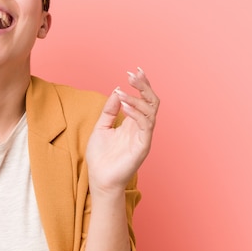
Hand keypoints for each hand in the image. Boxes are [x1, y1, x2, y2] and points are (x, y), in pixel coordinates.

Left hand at [85, 67, 159, 194]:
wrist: (99, 179)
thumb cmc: (101, 156)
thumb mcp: (101, 127)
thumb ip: (109, 110)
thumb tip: (115, 90)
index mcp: (133, 123)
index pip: (144, 99)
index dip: (142, 85)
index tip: (134, 71)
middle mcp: (141, 128)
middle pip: (152, 102)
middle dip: (144, 87)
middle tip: (132, 76)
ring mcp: (144, 137)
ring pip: (151, 112)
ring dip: (136, 99)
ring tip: (122, 91)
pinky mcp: (143, 147)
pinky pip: (145, 126)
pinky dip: (136, 113)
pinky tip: (124, 106)